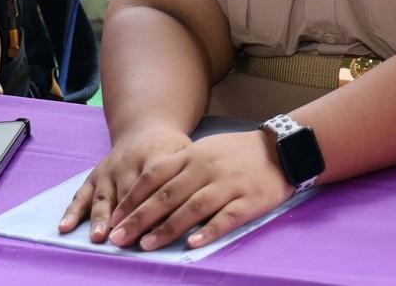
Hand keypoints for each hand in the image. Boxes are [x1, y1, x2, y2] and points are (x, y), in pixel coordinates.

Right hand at [57, 124, 190, 242]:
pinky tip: (65, 227)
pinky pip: (82, 195)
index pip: (153, 181)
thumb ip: (186, 174)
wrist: (145, 127)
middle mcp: (128, 163)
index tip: (151, 227)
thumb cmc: (170, 148)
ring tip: (98, 237)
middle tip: (123, 239)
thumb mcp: (184, 152)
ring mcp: (109, 170)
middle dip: (125, 217)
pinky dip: (73, 212)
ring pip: (103, 196)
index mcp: (154, 156)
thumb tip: (194, 203)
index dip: (151, 203)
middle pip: (127, 193)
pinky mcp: (94, 176)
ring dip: (100, 217)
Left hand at [102, 130, 292, 251]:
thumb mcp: (204, 151)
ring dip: (167, 228)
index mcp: (194, 156)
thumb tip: (145, 195)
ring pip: (192, 208)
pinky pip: (225, 218)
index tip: (115, 218)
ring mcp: (228, 185)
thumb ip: (177, 168)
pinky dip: (208, 231)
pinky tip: (192, 244)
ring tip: (147, 245)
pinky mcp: (248, 201)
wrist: (281, 149)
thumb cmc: (236, 153)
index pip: (155, 176)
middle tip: (120, 238)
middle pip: (168, 195)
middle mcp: (207, 169)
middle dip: (140, 218)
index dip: (133, 198)